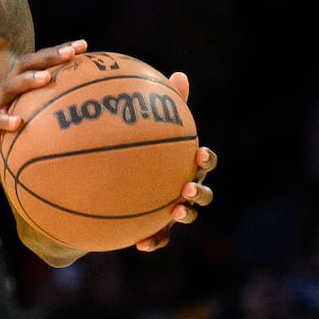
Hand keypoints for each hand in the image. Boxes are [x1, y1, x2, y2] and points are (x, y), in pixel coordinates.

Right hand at [0, 39, 87, 183]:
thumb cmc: (10, 133)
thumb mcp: (31, 117)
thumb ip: (51, 108)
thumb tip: (88, 109)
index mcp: (20, 85)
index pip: (40, 62)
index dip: (60, 51)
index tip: (83, 45)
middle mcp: (7, 89)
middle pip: (25, 66)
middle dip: (48, 57)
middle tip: (70, 53)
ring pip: (9, 87)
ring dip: (28, 81)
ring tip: (46, 78)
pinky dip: (6, 120)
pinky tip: (19, 122)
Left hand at [136, 71, 215, 252]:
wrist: (112, 191)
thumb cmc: (134, 153)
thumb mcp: (146, 129)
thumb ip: (163, 107)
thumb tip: (179, 74)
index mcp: (184, 165)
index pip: (203, 160)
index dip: (205, 158)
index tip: (198, 152)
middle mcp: (183, 188)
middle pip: (203, 193)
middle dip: (200, 191)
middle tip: (187, 187)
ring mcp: (172, 211)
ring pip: (187, 217)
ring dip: (185, 215)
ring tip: (174, 212)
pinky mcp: (156, 229)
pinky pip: (158, 238)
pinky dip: (153, 241)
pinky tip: (140, 244)